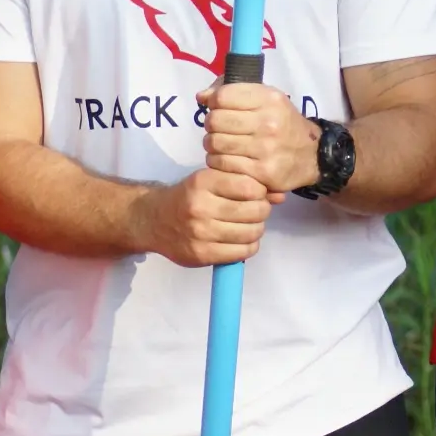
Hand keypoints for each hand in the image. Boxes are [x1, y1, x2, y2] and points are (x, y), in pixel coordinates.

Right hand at [130, 168, 270, 266]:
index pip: (250, 186)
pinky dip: (249, 247)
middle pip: (254, 211)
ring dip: (257, 230)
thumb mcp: (211, 180)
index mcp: (203, 181)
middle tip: (256, 211)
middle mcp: (200, 206)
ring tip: (249, 226)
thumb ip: (244, 184)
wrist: (154, 220)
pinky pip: (241, 252)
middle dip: (262, 211)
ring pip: (251, 232)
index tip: (256, 194)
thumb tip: (280, 196)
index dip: (260, 192)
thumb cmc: (188, 197)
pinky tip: (242, 240)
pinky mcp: (201, 254)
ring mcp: (200, 233)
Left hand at [201, 82, 320, 196]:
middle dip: (211, 125)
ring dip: (212, 145)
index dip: (214, 102)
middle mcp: (268, 122)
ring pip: (214, 143)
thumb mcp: (267, 99)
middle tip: (220, 130)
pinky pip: (222, 165)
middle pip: (214, 120)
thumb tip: (201, 96)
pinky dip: (219, 162)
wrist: (311, 156)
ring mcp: (265, 149)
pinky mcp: (261, 171)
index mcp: (269, 99)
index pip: (222, 96)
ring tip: (223, 145)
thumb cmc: (283, 123)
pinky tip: (229, 160)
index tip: (220, 109)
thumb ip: (233, 92)